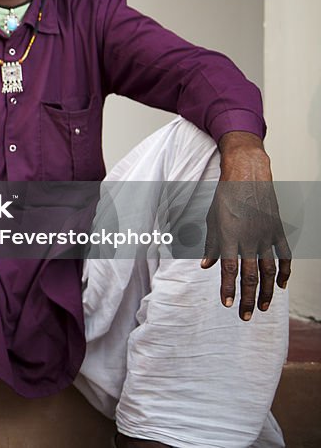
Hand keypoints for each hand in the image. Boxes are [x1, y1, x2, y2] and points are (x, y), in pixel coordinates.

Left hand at [201, 131, 290, 320]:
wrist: (248, 176)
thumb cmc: (225, 198)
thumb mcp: (211, 220)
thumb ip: (210, 245)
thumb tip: (206, 266)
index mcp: (229, 236)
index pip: (228, 270)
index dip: (228, 289)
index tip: (228, 304)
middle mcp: (249, 239)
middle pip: (250, 275)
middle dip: (248, 298)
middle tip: (246, 316)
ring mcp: (266, 236)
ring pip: (269, 270)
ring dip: (267, 291)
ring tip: (264, 307)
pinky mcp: (278, 231)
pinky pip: (284, 256)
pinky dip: (284, 272)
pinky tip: (282, 286)